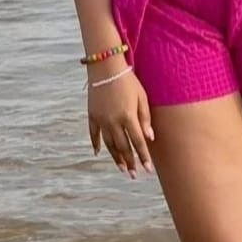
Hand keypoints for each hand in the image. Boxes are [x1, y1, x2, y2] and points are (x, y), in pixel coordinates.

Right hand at [87, 63, 153, 177]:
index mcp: (128, 116)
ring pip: (109, 144)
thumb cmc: (128, 80)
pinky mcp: (92, 115)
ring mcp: (101, 119)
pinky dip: (96, 144)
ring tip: (122, 168)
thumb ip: (145, 118)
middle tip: (134, 175)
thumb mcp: (141, 96)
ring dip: (115, 157)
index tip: (148, 170)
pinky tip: (98, 152)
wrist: (106, 67)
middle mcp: (113, 121)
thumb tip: (150, 138)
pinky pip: (93, 134)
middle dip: (130, 162)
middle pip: (123, 147)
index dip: (143, 157)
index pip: (137, 142)